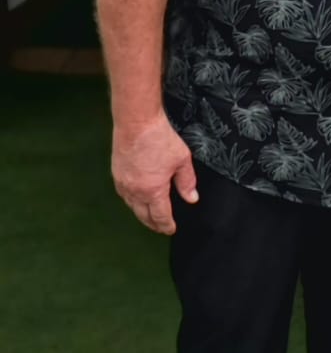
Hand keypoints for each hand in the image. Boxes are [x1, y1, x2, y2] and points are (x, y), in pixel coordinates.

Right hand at [112, 113, 197, 234]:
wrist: (136, 122)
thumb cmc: (159, 138)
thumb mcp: (181, 160)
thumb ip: (187, 182)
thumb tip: (191, 198)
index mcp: (153, 190)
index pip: (160, 216)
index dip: (166, 225)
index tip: (170, 229)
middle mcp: (136, 191)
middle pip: (144, 215)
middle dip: (153, 224)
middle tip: (160, 227)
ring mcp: (123, 182)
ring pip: (132, 206)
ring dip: (141, 214)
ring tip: (149, 216)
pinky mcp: (116, 173)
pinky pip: (124, 195)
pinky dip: (131, 201)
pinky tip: (135, 199)